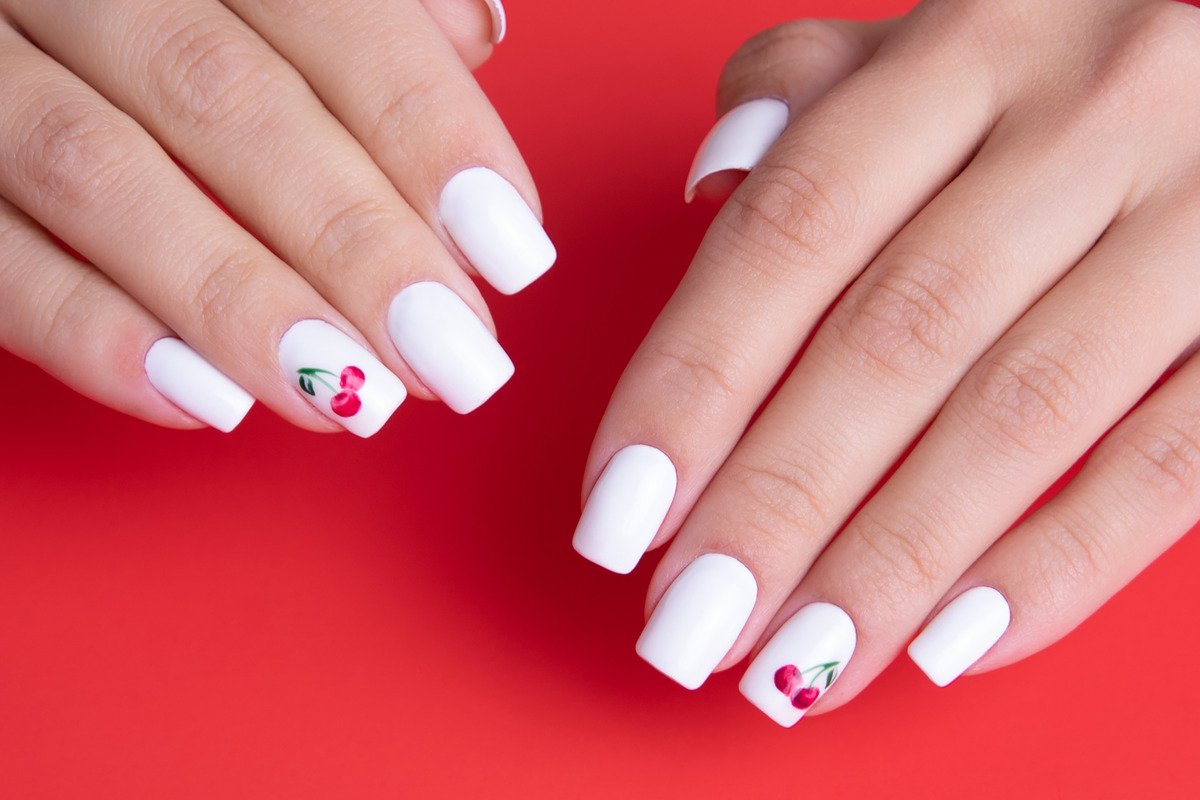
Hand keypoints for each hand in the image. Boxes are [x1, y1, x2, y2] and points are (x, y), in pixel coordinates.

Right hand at [0, 0, 552, 436]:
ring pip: (96, 171)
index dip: (428, 134)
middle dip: (353, 240)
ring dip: (235, 302)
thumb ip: (366, 3)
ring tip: (349, 397)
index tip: (509, 249)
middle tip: (449, 354)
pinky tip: (201, 401)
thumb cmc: (168, 10)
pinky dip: (88, 333)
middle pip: (224, 98)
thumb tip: (474, 38)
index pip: (330, 13)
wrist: (12, 16)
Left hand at [574, 0, 1199, 724]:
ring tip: (796, 663)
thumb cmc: (1068, 59)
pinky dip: (1059, 566)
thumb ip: (817, 95)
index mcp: (969, 45)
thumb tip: (711, 183)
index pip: (791, 231)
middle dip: (777, 502)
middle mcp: (1087, 118)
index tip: (621, 509)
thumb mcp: (942, 40)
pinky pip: (1173, 463)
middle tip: (690, 620)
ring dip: (892, 561)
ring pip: (1022, 415)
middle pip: (895, 341)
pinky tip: (951, 646)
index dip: (694, 382)